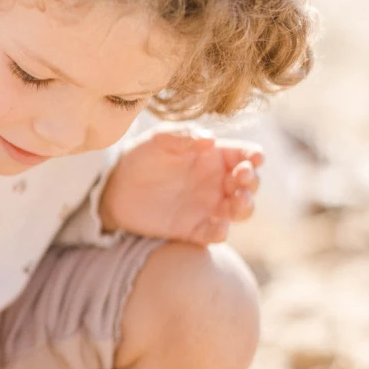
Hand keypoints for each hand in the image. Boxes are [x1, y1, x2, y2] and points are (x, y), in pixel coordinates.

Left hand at [99, 131, 263, 244]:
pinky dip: (221, 232)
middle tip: (242, 178)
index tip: (254, 159)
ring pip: (240, 210)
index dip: (254, 156)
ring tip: (237, 202)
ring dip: (246, 207)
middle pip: (249, 184)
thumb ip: (182, 135)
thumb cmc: (140, 157)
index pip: (243, 155)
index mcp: (214, 157)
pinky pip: (215, 233)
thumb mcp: (157, 140)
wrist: (115, 189)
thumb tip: (210, 140)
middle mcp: (217, 182)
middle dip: (252, 181)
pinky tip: (218, 226)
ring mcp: (208, 207)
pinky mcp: (194, 229)